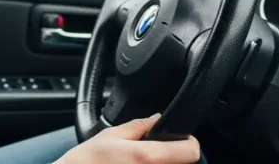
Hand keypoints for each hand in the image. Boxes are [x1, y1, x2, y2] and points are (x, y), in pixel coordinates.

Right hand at [56, 113, 201, 163]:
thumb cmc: (87, 162)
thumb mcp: (111, 136)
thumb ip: (139, 126)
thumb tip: (157, 118)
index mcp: (149, 158)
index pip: (191, 151)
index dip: (188, 142)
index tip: (180, 140)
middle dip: (174, 156)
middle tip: (155, 152)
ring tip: (141, 163)